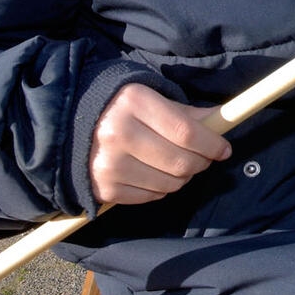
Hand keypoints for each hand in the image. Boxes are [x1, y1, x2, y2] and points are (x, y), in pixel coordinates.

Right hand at [89, 83, 231, 204]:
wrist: (70, 126)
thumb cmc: (121, 108)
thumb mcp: (151, 98)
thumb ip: (186, 113)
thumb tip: (220, 123)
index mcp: (134, 103)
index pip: (186, 132)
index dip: (211, 144)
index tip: (224, 149)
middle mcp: (118, 134)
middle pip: (180, 161)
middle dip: (202, 162)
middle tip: (204, 158)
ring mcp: (108, 164)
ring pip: (170, 183)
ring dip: (184, 178)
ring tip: (179, 164)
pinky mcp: (103, 188)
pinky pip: (151, 197)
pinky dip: (162, 188)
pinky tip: (157, 173)